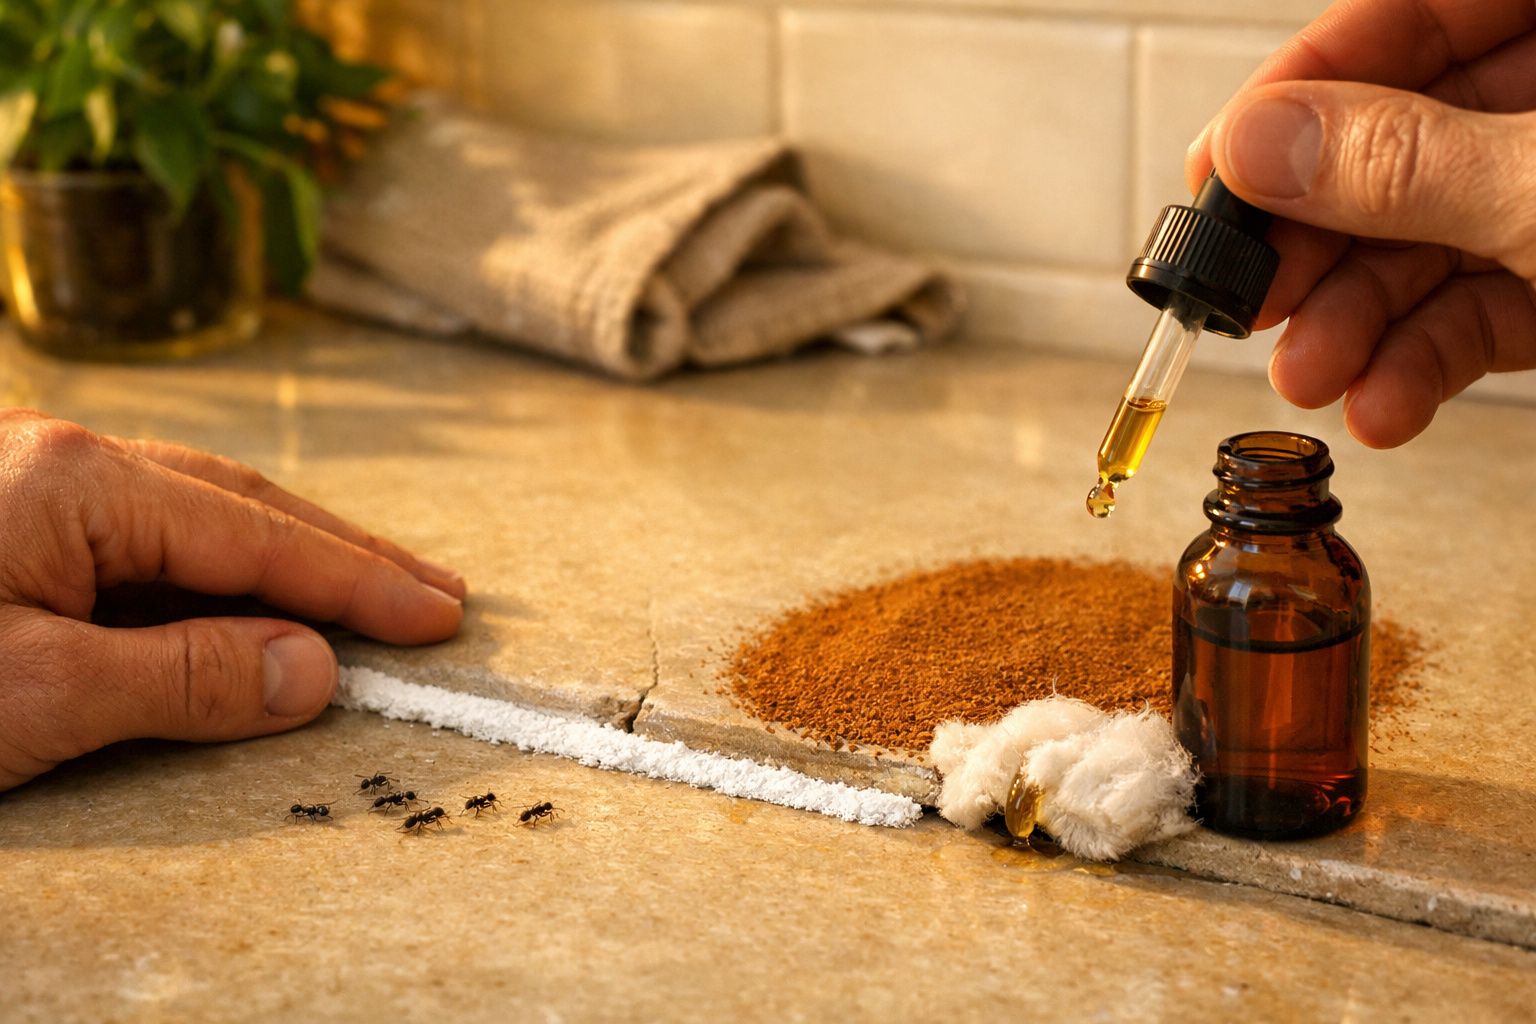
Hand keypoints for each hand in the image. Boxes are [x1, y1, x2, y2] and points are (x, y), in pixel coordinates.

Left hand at [0, 409, 465, 790]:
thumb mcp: (34, 693)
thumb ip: (182, 678)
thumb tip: (312, 671)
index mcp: (75, 480)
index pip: (257, 538)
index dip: (358, 582)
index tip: (438, 616)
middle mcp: (60, 457)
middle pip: (241, 506)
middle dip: (343, 554)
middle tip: (434, 593)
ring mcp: (28, 481)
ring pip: (193, 514)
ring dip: (283, 558)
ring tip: (362, 590)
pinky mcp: (6, 519)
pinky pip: (138, 537)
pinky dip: (211, 573)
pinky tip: (243, 598)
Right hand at [1186, 0, 1535, 447]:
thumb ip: (1405, 161)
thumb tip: (1253, 144)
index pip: (1406, 18)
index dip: (1301, 91)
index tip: (1219, 168)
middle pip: (1398, 143)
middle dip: (1319, 241)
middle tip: (1253, 297)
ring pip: (1431, 241)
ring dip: (1355, 323)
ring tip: (1307, 379)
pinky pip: (1482, 310)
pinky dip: (1423, 363)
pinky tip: (1380, 406)